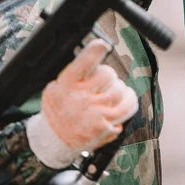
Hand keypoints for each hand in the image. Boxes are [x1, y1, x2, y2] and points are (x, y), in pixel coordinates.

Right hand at [27, 39, 138, 168]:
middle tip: (100, 84)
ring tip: (108, 95)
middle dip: (107, 76)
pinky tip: (123, 101)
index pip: (84, 62)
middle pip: (108, 73)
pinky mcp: (107, 125)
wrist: (55, 139)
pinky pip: (129, 106)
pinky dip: (129, 100)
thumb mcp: (56, 87)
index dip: (96, 50)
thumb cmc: (59, 108)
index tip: (103, 45)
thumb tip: (96, 51)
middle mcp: (81, 98)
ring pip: (120, 88)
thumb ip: (74, 71)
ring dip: (118, 89)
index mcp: (66, 85)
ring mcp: (96, 113)